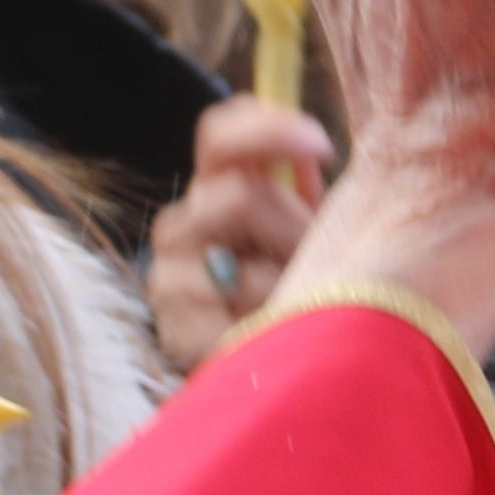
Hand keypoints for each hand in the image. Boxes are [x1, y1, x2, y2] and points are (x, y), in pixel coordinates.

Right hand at [146, 95, 331, 370]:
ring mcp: (170, 277)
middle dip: (293, 228)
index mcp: (220, 187)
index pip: (220, 137)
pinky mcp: (174, 332)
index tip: (323, 147)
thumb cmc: (315, 282)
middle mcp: (185, 223)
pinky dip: (261, 333)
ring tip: (300, 305)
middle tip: (323, 258)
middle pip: (235, 197)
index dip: (267, 130)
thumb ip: (311, 188)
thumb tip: (312, 155)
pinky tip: (273, 338)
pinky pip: (223, 325)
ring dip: (283, 288)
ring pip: (238, 268)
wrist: (289, 364)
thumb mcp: (323, 228)